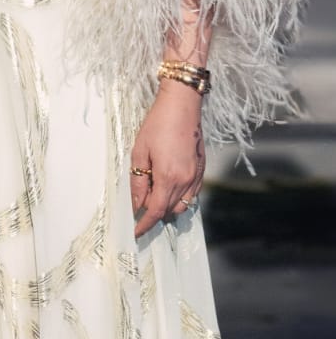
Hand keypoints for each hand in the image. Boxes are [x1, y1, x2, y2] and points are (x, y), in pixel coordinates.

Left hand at [130, 80, 205, 238]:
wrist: (181, 105)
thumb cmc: (157, 125)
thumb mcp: (139, 152)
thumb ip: (138, 182)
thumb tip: (137, 204)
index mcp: (168, 177)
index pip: (156, 211)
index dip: (145, 224)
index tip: (136, 232)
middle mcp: (185, 180)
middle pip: (169, 210)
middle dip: (154, 212)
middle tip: (139, 202)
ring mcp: (196, 175)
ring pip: (182, 204)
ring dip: (167, 205)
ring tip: (152, 191)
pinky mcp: (201, 169)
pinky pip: (192, 194)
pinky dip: (179, 197)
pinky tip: (168, 185)